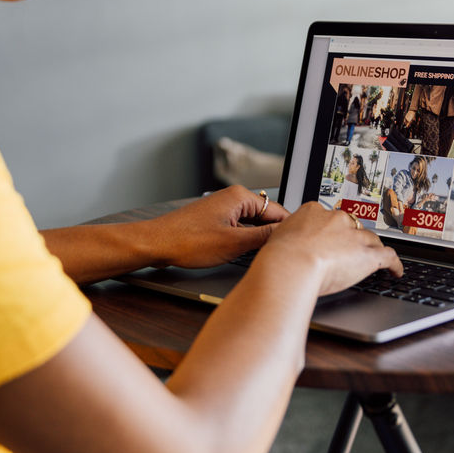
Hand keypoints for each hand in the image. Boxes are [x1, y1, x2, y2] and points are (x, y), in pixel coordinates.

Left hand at [147, 185, 288, 268]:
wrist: (156, 244)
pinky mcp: (215, 219)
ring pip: (252, 224)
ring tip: (264, 256)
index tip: (297, 246)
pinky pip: (240, 228)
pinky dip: (245, 240)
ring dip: (258, 239)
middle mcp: (232, 198)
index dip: (288, 230)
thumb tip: (286, 235)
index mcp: (239, 197)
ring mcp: (223, 208)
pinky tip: (246, 254)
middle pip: (266, 217)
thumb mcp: (233, 243)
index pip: (277, 211)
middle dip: (272, 235)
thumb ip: (263, 237)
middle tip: (282, 255)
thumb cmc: (186, 241)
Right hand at [254, 203, 402, 297]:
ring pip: (370, 240)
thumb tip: (288, 246)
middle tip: (351, 252)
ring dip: (372, 250)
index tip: (332, 239)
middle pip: (353, 227)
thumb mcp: (279, 239)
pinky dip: (394, 264)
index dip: (333, 231)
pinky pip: (388, 257)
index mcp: (314, 212)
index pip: (329, 218)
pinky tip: (396, 271)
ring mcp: (354, 236)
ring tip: (375, 259)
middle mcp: (337, 219)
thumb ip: (290, 239)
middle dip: (353, 239)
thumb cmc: (280, 257)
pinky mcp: (368, 255)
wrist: (291, 265)